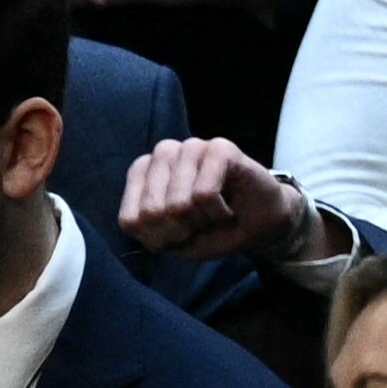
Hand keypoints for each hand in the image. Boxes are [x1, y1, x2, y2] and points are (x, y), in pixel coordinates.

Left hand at [121, 131, 304, 263]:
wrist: (256, 224)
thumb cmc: (208, 230)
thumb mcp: (168, 241)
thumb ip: (146, 228)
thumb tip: (148, 213)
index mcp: (142, 173)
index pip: (130, 220)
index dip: (157, 239)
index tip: (177, 233)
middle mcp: (163, 153)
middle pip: (153, 212)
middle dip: (179, 230)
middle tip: (198, 223)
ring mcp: (191, 146)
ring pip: (178, 203)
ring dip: (199, 221)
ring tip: (212, 212)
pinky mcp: (220, 148)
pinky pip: (204, 194)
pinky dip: (217, 212)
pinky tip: (226, 207)